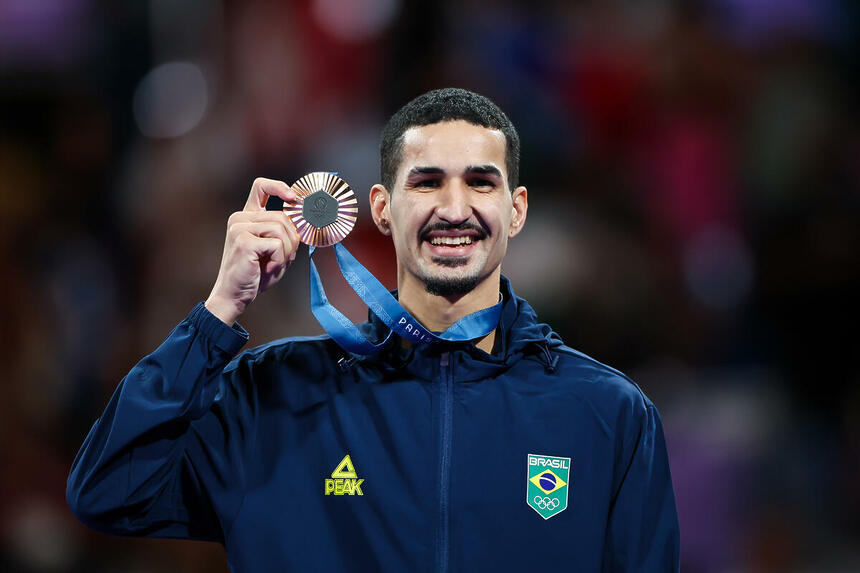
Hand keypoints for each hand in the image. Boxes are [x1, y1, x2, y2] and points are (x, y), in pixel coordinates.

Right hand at [205, 178, 299, 324]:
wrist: (235, 295)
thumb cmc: (256, 274)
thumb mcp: (275, 249)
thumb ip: (285, 232)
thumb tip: (305, 219)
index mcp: (246, 217)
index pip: (261, 187)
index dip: (280, 187)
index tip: (294, 198)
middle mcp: (240, 218)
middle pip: (282, 216)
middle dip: (292, 239)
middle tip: (285, 258)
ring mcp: (240, 228)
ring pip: (281, 229)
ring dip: (286, 251)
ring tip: (274, 264)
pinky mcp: (244, 241)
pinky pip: (277, 244)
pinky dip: (279, 259)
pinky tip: (268, 268)